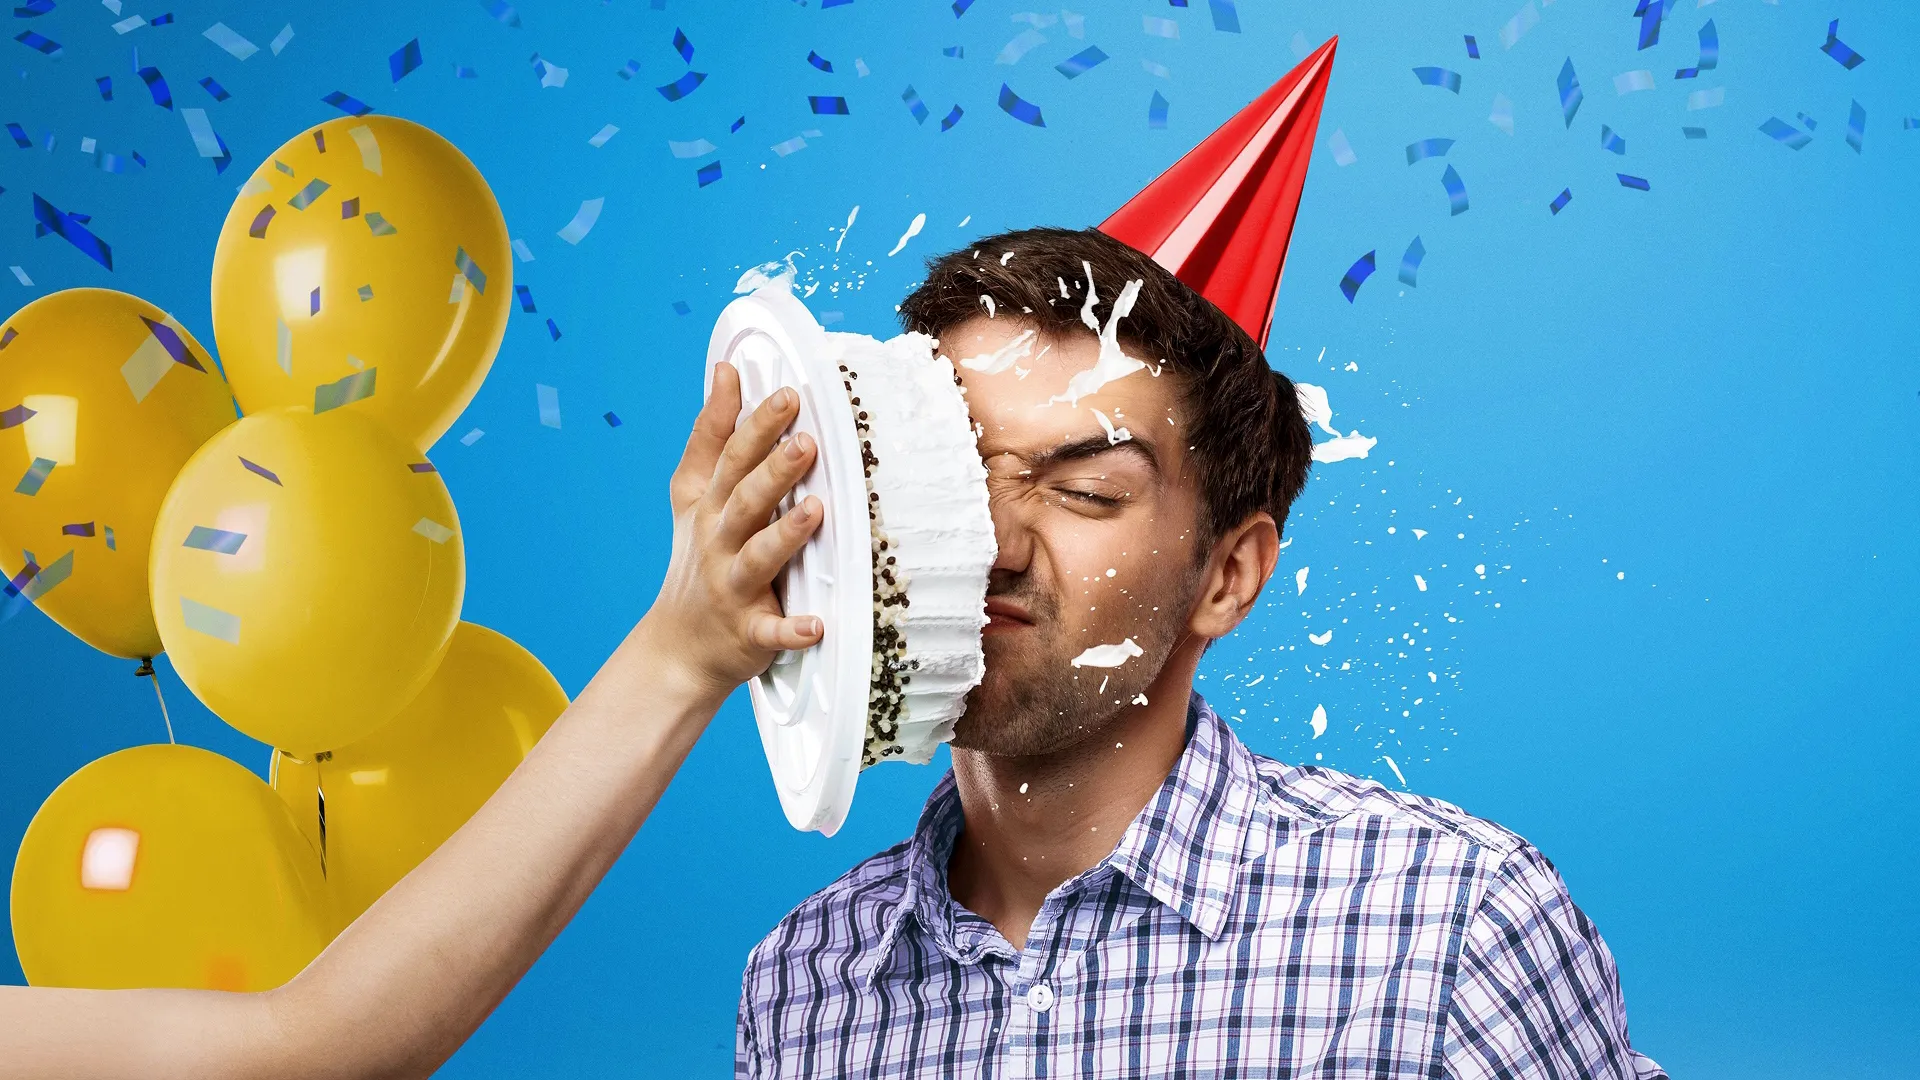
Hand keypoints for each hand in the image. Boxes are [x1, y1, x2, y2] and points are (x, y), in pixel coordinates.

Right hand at [642, 362, 824, 701]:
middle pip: (745, 501)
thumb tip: (726, 371)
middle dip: (773, 471)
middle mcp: (718, 542)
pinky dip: (791, 630)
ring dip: (784, 536)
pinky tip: (816, 624)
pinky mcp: (749, 632)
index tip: (786, 394)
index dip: (755, 426)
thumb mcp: (693, 494)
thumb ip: (711, 434)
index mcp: (710, 507)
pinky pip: (771, 632)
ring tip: (815, 511)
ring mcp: (732, 588)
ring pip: (757, 558)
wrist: (679, 644)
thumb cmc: (697, 558)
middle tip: (806, 442)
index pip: (731, 458)